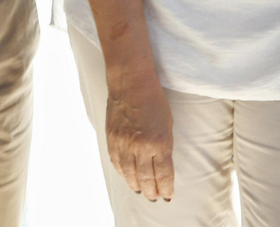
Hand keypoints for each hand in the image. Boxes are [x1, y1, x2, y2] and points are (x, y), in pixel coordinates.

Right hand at [105, 69, 174, 202]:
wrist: (130, 82)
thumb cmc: (153, 100)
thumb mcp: (167, 125)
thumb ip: (164, 147)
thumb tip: (161, 166)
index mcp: (159, 143)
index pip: (164, 175)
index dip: (166, 189)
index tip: (168, 196)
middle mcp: (140, 146)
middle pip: (146, 178)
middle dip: (152, 191)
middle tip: (154, 198)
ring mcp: (123, 143)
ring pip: (129, 173)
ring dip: (136, 185)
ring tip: (141, 191)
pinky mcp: (111, 137)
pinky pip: (116, 161)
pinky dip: (122, 172)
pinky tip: (126, 176)